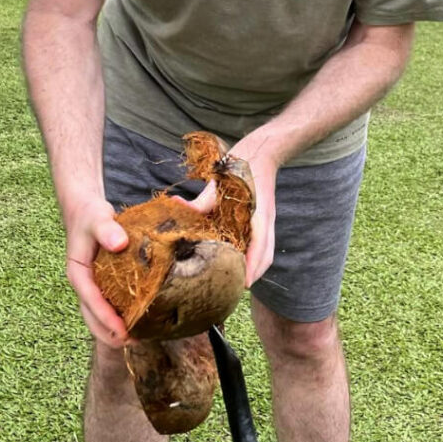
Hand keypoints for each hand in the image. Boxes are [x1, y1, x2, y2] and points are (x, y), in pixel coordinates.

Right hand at [64, 198, 132, 346]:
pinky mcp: (101, 285)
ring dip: (113, 330)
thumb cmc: (91, 215)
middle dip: (109, 333)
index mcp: (78, 273)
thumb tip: (119, 243)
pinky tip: (138, 322)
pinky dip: (119, 317)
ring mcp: (91, 286)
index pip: (91, 301)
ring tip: (138, 340)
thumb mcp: (97, 218)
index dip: (106, 318)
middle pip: (91, 316)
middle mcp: (83, 284)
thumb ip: (107, 229)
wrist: (85, 211)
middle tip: (133, 343)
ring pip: (98, 315)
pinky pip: (108, 306)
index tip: (123, 331)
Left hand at [175, 138, 277, 287]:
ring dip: (254, 268)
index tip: (244, 284)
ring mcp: (267, 222)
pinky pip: (262, 245)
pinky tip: (240, 263)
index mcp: (258, 214)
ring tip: (238, 282)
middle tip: (236, 290)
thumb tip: (175, 205)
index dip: (253, 267)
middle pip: (265, 256)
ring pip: (266, 253)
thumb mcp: (220, 184)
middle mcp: (266, 221)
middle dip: (253, 275)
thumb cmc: (242, 165)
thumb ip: (201, 201)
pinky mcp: (264, 220)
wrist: (263, 150)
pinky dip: (254, 258)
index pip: (260, 246)